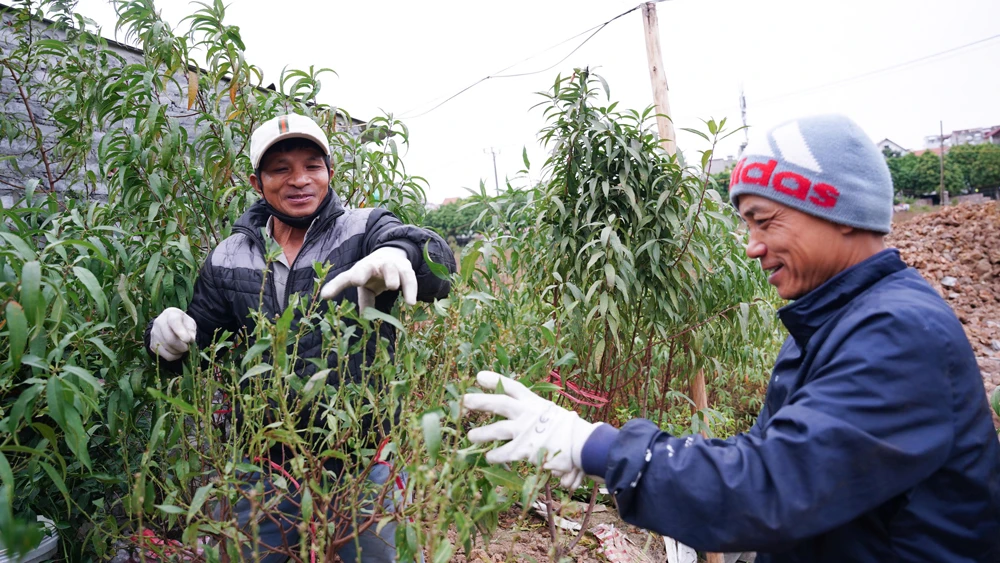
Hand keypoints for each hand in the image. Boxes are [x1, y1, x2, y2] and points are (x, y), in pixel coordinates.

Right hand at [150, 307, 196, 360]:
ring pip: (166, 347)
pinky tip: (177, 353)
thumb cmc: (182, 324)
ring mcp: (154, 333)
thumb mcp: (189, 323)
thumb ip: (191, 330)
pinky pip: (163, 354)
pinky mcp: (152, 344)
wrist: (169, 326)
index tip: (188, 340)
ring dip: (178, 351)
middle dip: (181, 346)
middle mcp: (159, 322)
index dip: (181, 332)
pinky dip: (173, 356)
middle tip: (187, 347)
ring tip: (183, 349)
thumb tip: (190, 339)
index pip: (174, 322)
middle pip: (169, 338)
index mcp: (170, 314)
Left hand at [319, 247, 416, 311]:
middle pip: (366, 267)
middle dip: (361, 272)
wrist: (393, 254)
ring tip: (392, 286)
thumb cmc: (374, 275)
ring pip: (390, 268)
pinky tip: (410, 302)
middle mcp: (373, 265)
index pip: (345, 278)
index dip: (336, 286)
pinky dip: (410, 289)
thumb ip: (365, 301)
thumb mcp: (367, 287)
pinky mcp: (405, 268)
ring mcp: (390, 265)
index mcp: (359, 270)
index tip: (326, 296)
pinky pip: (409, 278)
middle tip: (357, 280)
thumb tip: (363, 320)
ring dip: (391, 276)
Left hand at [462, 371, 599, 488]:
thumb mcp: (554, 418)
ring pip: (496, 430)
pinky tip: (489, 457)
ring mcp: (524, 431)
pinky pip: (504, 453)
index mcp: (535, 403)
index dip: (495, 380)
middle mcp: (527, 414)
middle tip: (464, 400)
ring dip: (481, 433)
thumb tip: (536, 421)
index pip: (513, 387)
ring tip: (470, 435)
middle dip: (480, 401)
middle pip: (499, 403)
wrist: (584, 445)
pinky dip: (495, 456)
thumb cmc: (573, 432)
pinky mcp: (524, 449)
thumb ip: (541, 423)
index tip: (479, 376)